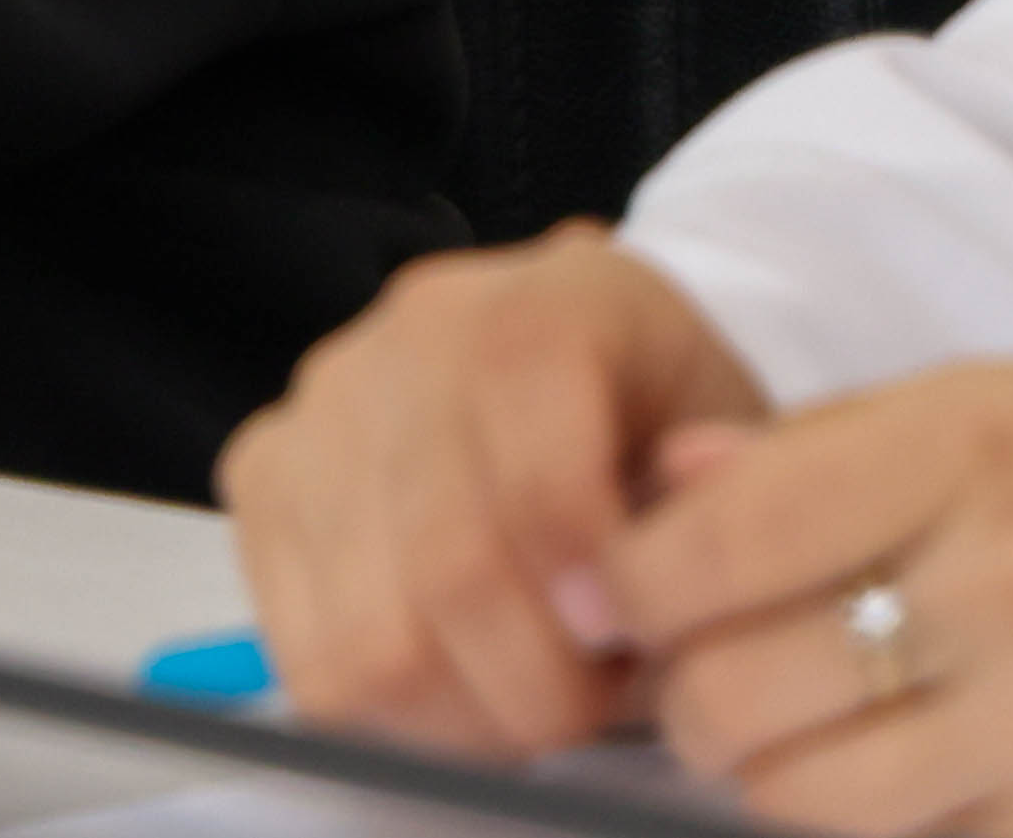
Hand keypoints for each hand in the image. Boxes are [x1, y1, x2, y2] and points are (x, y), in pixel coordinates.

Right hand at [221, 222, 768, 752]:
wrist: (599, 390)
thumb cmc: (678, 437)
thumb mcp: (749, 456)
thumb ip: (726, 505)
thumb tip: (664, 549)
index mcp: (548, 297)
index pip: (519, 393)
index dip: (574, 544)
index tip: (624, 639)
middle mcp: (411, 332)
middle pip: (446, 552)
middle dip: (536, 681)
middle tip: (592, 708)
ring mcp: (322, 402)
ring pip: (369, 629)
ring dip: (465, 714)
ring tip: (529, 700)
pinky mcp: (263, 475)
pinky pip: (307, 652)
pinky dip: (390, 713)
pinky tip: (457, 687)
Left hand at [605, 363, 1012, 833]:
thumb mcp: (968, 410)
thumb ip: (801, 446)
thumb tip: (655, 486)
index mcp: (972, 453)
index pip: (733, 536)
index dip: (633, 581)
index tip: (607, 592)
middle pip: (748, 687)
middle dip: (677, 689)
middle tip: (678, 668)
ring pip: (811, 793)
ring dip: (755, 767)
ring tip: (767, 718)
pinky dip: (868, 814)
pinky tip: (883, 758)